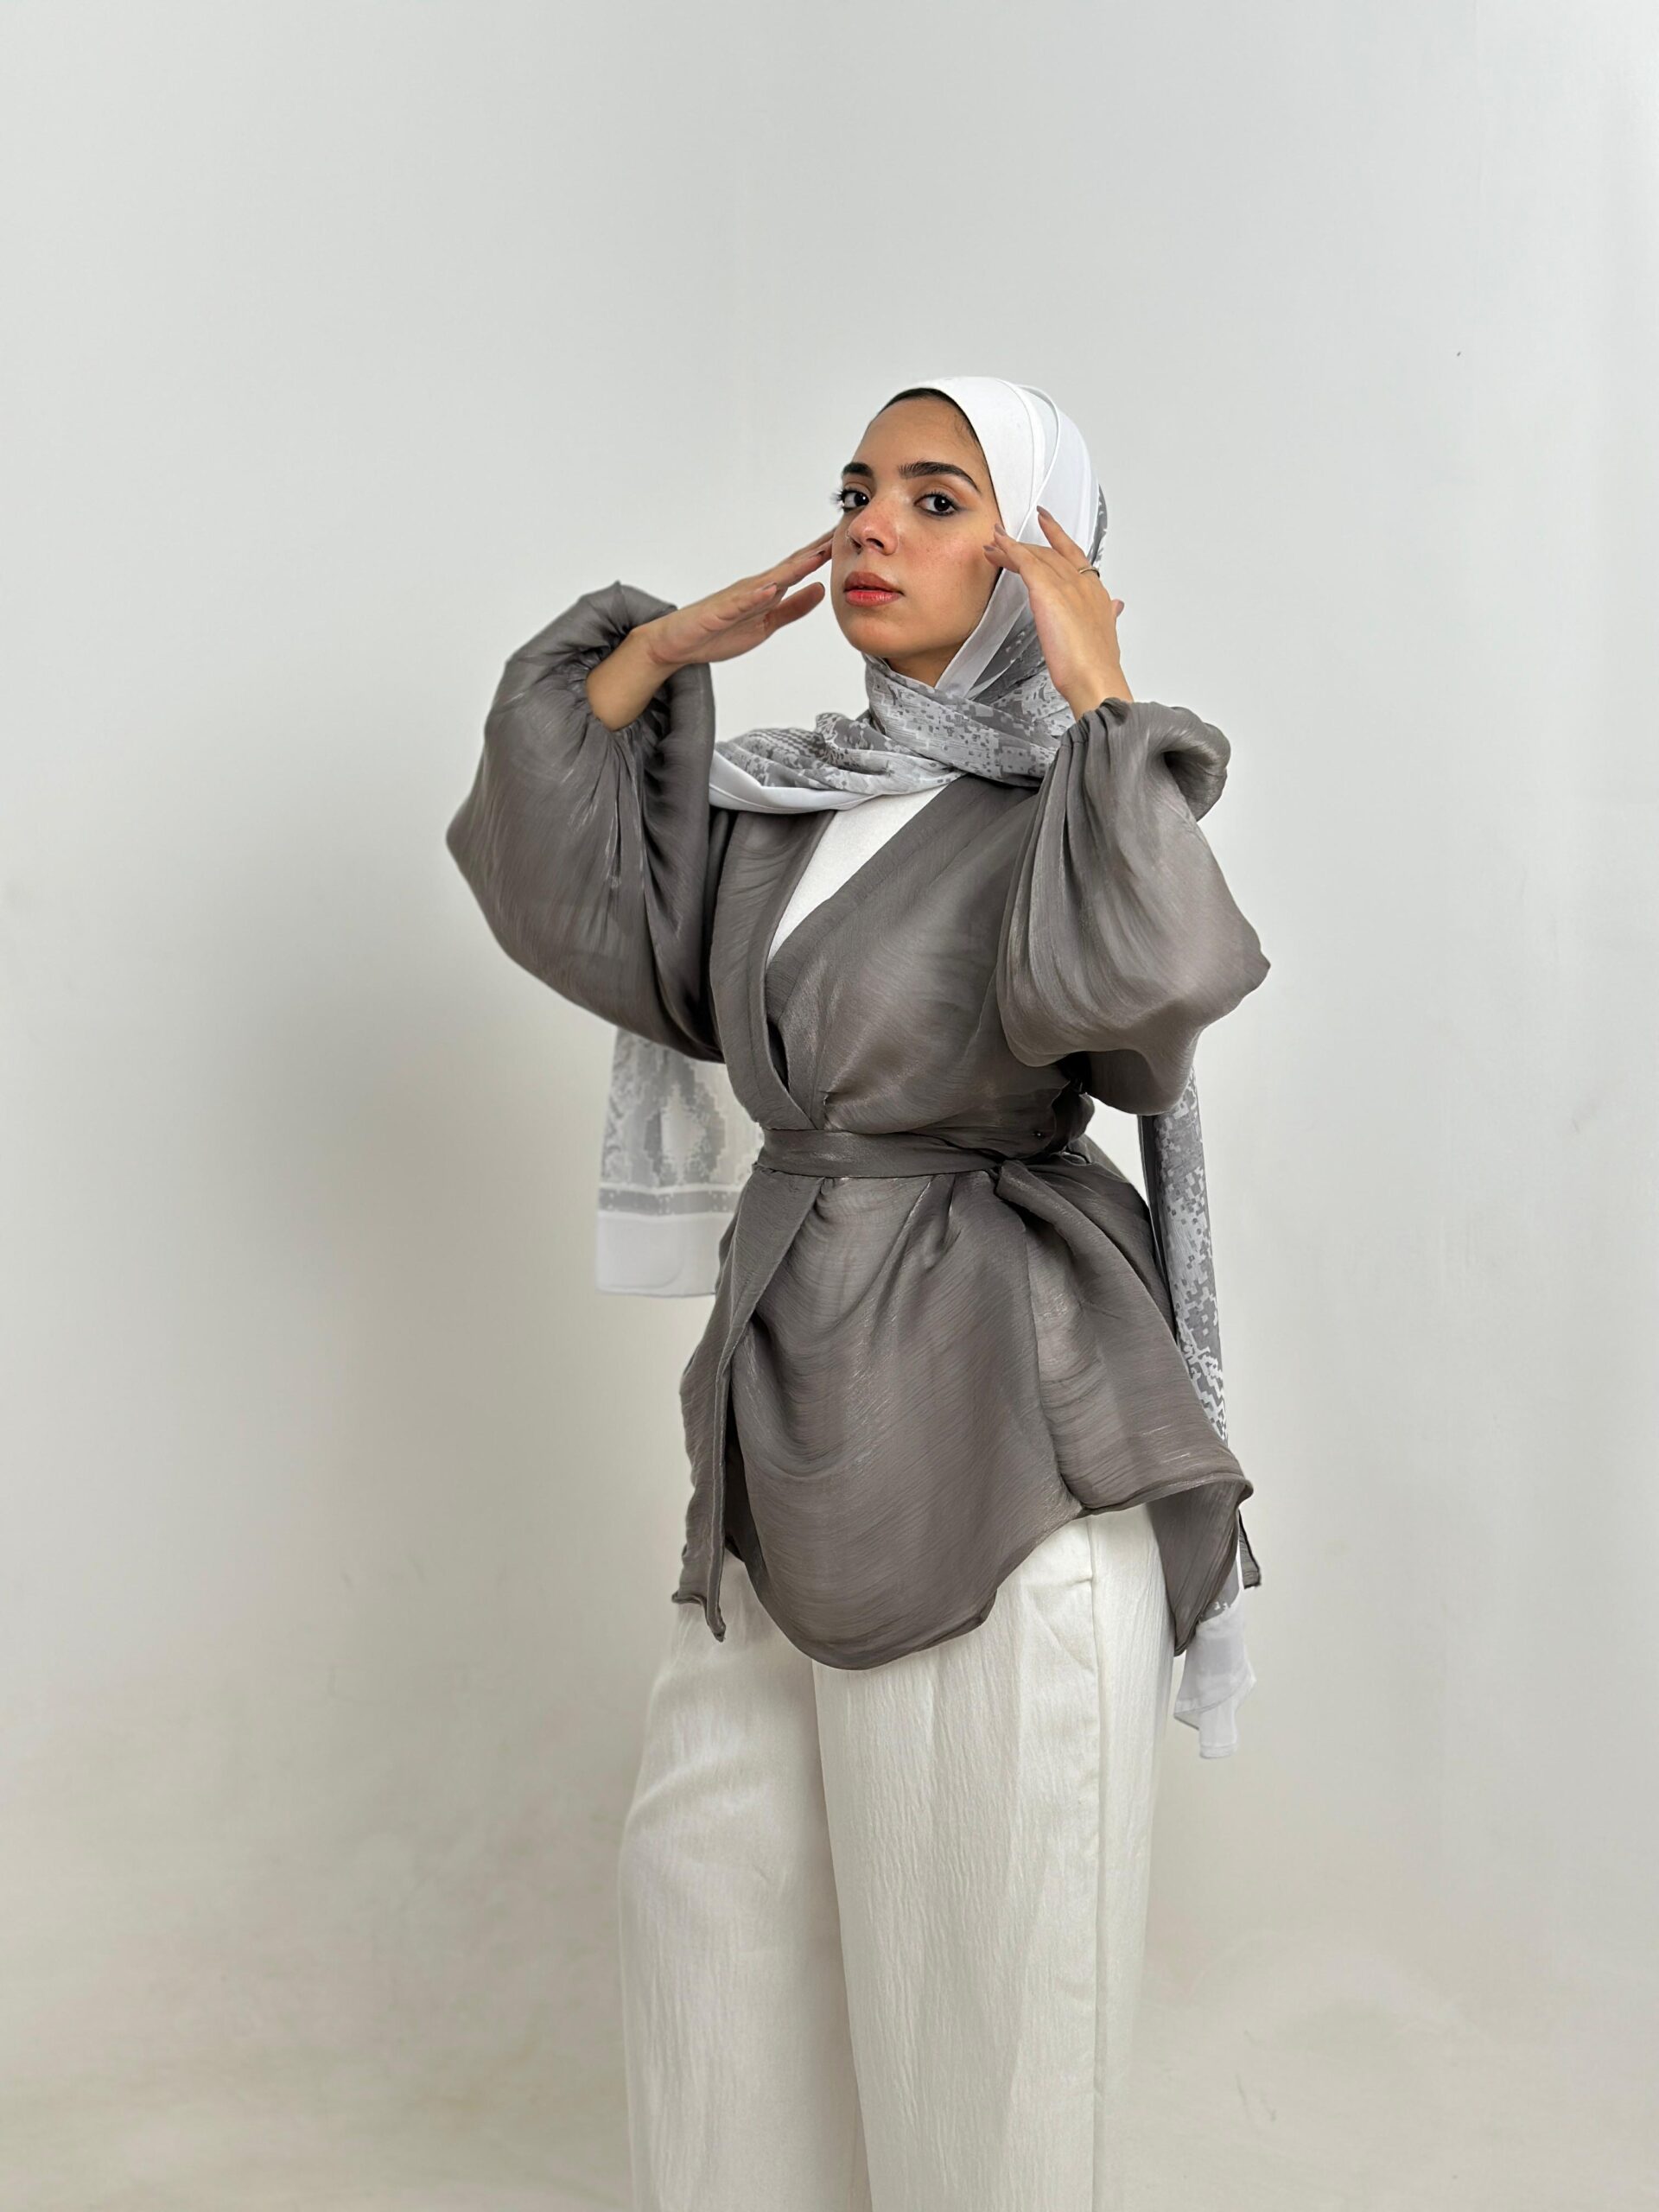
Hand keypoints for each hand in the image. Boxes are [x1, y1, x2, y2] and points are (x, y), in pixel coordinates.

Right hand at [645, 531, 834, 672]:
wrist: (679, 642)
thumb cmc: (719, 631)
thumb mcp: (768, 624)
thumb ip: (793, 608)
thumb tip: (820, 589)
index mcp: (767, 590)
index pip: (799, 568)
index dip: (822, 555)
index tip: (844, 540)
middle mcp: (755, 587)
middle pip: (789, 566)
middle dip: (814, 551)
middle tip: (838, 533)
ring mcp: (738, 598)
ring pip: (769, 580)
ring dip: (792, 568)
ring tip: (815, 557)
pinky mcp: (721, 612)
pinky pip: (741, 603)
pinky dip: (756, 596)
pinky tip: (770, 589)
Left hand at [982, 507, 1131, 713]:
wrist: (1094, 678)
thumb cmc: (1097, 664)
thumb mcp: (1107, 634)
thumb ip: (1108, 616)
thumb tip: (1115, 608)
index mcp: (1096, 591)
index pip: (1074, 555)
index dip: (1058, 536)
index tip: (1047, 523)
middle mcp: (1082, 582)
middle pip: (1050, 553)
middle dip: (1026, 545)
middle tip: (1004, 541)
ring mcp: (1066, 584)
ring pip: (1036, 555)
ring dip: (1012, 546)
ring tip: (994, 543)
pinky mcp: (1048, 590)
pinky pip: (1025, 561)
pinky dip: (1010, 549)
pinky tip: (998, 545)